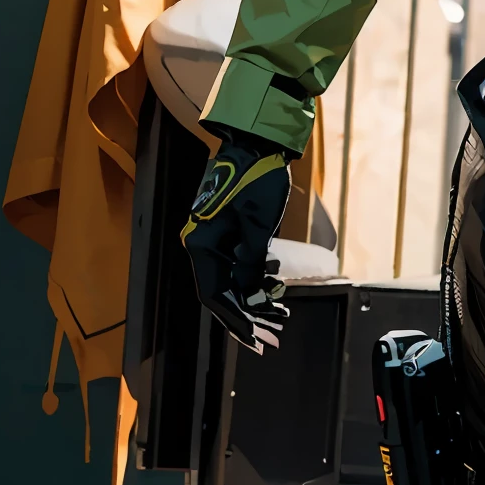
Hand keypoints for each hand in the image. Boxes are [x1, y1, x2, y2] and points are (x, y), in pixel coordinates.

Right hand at [181, 133, 292, 353]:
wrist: (259, 143)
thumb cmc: (259, 179)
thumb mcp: (258, 224)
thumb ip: (251, 261)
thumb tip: (251, 293)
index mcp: (201, 245)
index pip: (215, 296)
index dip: (237, 321)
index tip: (258, 340)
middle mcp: (202, 246)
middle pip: (224, 293)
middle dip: (249, 317)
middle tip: (275, 337)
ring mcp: (215, 241)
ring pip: (234, 282)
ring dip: (257, 298)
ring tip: (283, 313)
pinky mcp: (228, 235)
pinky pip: (239, 266)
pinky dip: (257, 278)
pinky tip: (276, 285)